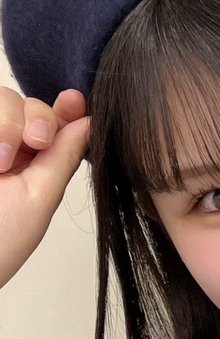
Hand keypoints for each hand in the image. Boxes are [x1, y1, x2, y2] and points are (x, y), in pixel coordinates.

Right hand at [0, 86, 90, 288]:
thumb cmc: (0, 240)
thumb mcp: (39, 197)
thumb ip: (63, 158)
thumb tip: (91, 123)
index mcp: (34, 163)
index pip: (54, 123)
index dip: (67, 108)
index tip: (74, 101)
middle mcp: (6, 147)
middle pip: (28, 104)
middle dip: (37, 117)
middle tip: (36, 142)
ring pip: (3, 99)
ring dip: (8, 123)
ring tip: (1, 161)